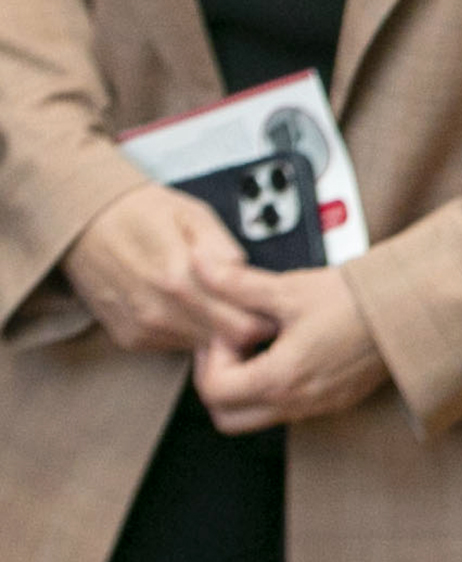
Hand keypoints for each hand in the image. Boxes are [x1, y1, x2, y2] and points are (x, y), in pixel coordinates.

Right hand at [62, 182, 275, 353]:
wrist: (86, 225)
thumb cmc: (142, 213)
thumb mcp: (193, 214)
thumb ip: (224, 248)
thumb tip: (248, 275)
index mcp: (179, 279)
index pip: (241, 325)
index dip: (266, 320)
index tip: (275, 308)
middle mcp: (158, 311)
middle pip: (225, 342)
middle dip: (249, 330)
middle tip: (259, 309)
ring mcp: (142, 329)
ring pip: (201, 348)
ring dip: (219, 333)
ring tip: (225, 304)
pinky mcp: (130, 338)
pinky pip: (175, 346)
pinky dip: (191, 332)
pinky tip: (193, 308)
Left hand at [189, 261, 386, 431]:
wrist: (413, 306)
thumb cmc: (359, 299)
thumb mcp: (290, 288)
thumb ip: (238, 283)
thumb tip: (202, 267)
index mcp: (280, 379)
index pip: (213, 390)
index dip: (211, 356)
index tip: (228, 330)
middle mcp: (296, 402)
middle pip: (227, 418)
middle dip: (220, 382)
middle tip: (233, 346)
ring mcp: (318, 406)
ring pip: (257, 416)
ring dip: (248, 386)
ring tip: (264, 345)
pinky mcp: (336, 400)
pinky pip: (289, 408)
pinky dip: (277, 387)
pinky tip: (292, 350)